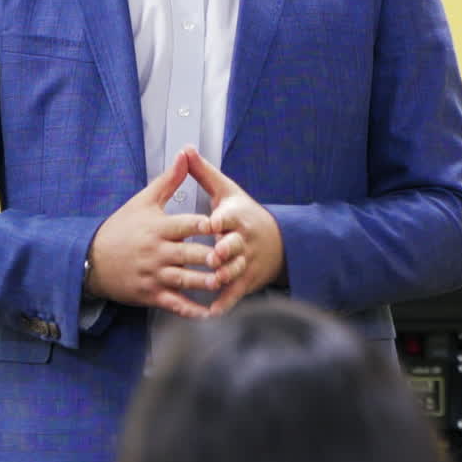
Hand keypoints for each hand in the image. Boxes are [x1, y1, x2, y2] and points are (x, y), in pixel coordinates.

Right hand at [84, 150, 220, 317]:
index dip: (205, 225)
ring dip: (207, 282)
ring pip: (185, 280)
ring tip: (226, 280)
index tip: (222, 225)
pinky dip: (192, 310)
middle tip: (233, 257)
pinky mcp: (151, 294)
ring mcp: (154, 275)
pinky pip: (174, 304)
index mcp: (157, 228)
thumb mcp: (143, 201)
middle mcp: (157, 252)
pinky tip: (209, 312)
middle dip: (212, 257)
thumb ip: (169, 180)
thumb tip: (185, 154)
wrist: (91, 260)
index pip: (186, 225)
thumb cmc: (121, 227)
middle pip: (190, 255)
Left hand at [184, 146, 283, 314]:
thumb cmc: (243, 214)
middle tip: (214, 256)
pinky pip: (235, 293)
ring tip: (213, 283)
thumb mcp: (226, 191)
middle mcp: (243, 240)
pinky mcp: (246, 281)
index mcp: (237, 216)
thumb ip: (202, 173)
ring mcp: (246, 262)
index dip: (221, 220)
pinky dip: (225, 303)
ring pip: (236, 270)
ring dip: (226, 277)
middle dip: (226, 250)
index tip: (211, 222)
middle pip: (235, 245)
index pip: (230, 217)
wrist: (276, 242)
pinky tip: (211, 313)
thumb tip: (185, 149)